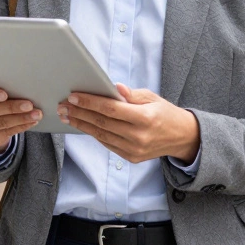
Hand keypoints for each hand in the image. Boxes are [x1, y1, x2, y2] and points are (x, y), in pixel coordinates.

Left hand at [58, 84, 200, 164]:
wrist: (182, 138)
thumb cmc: (165, 113)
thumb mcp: (151, 98)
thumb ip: (130, 94)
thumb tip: (112, 86)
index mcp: (145, 118)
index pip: (111, 109)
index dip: (90, 102)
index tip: (74, 97)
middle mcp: (139, 136)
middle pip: (102, 123)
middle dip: (80, 113)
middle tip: (63, 105)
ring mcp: (134, 149)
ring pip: (101, 135)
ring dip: (81, 125)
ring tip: (67, 115)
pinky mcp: (131, 157)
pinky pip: (107, 144)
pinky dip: (93, 133)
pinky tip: (82, 125)